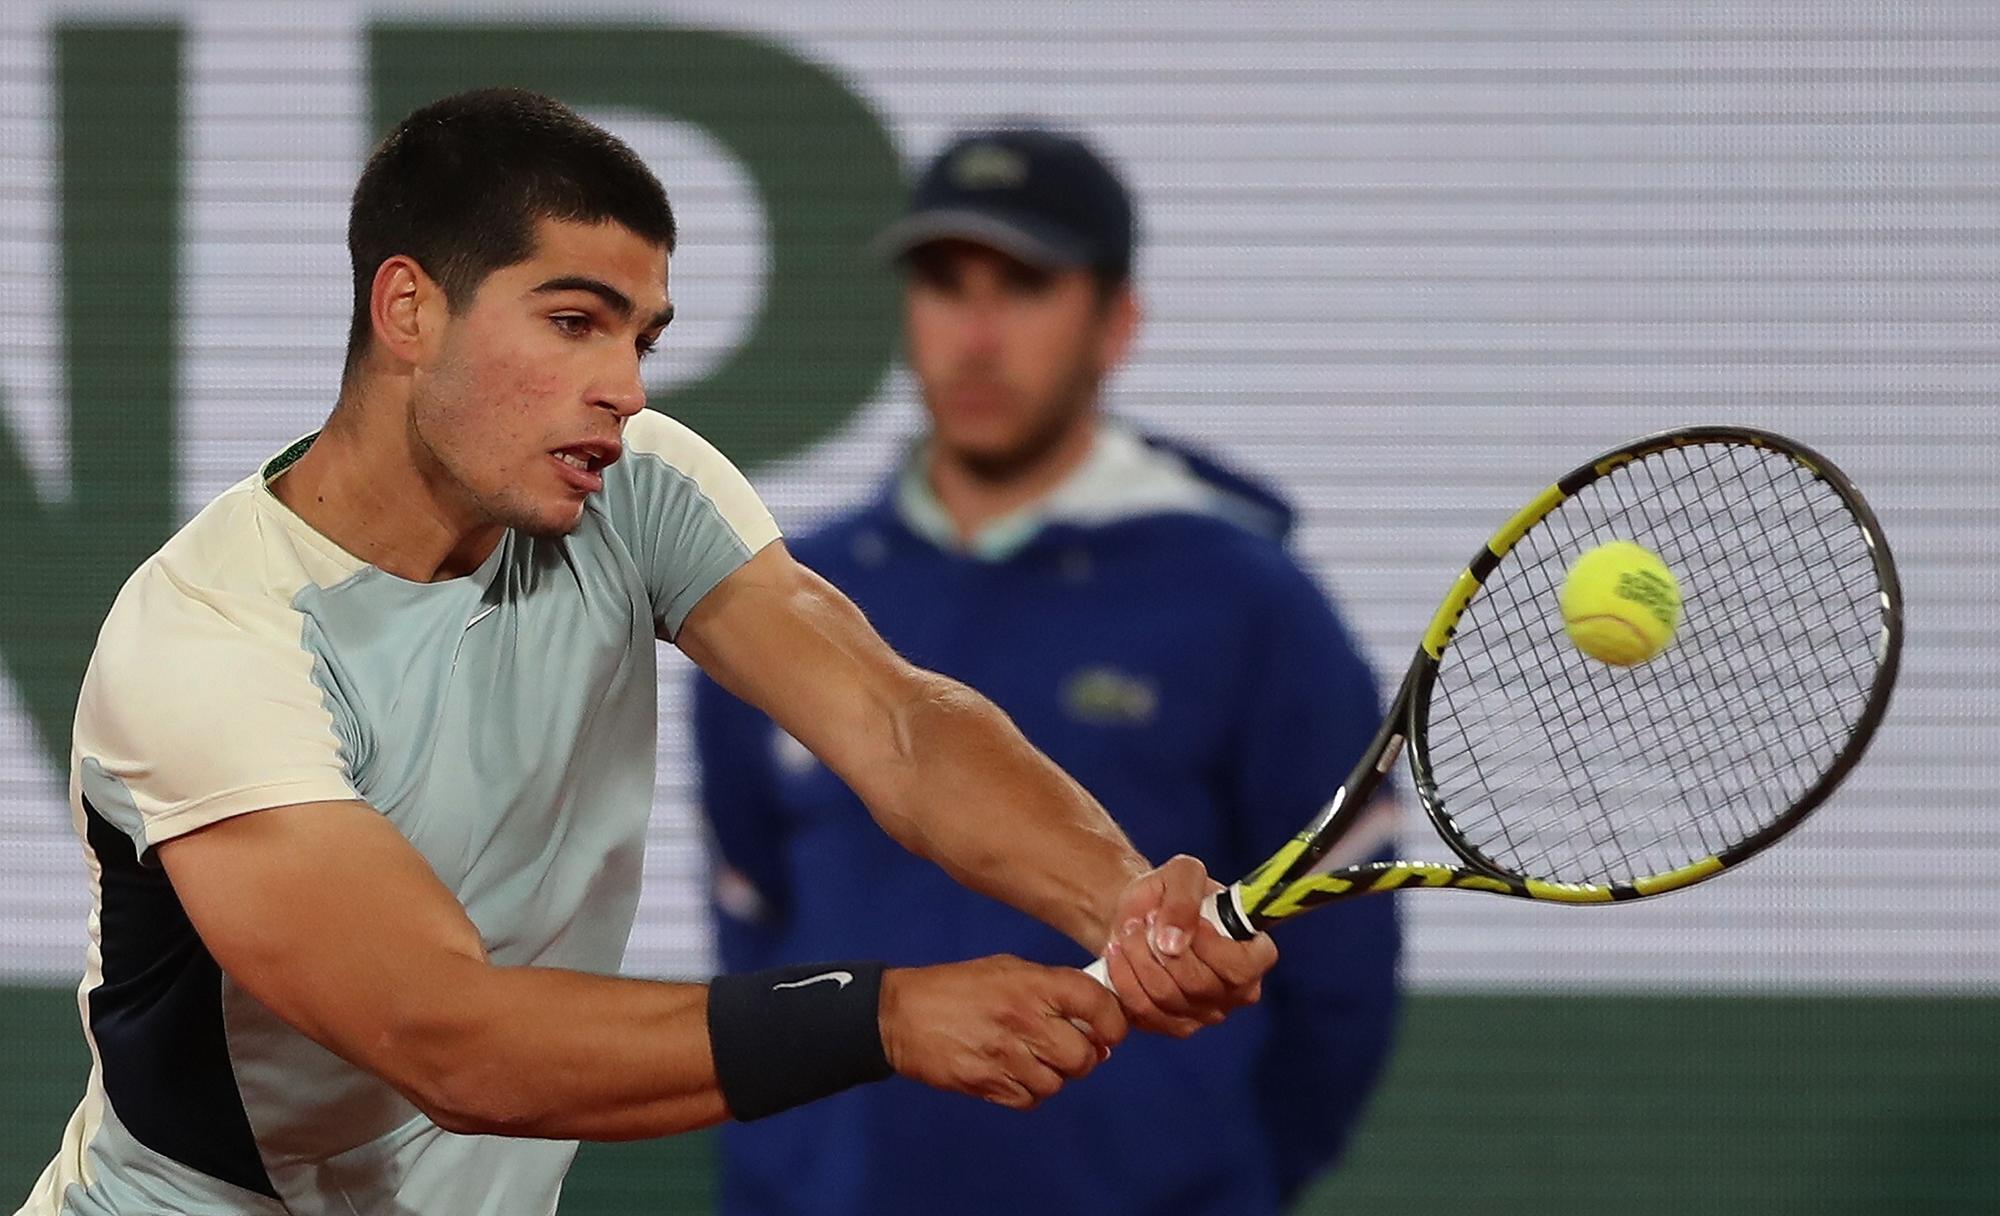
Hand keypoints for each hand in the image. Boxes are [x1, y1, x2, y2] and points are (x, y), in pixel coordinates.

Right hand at [878, 955, 1126, 1109]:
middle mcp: (1024, 1020)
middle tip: (1066, 1048)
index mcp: (1033, 984)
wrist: (902, 1014)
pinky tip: (1012, 1073)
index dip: (1114, 1023)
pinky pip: (1029, 1100)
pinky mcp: (986, 1084)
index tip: (1111, 1031)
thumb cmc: (959, 987)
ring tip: (1031, 1058)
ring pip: (1057, 1083)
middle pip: (1083, 1056)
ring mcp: (1005, 1055)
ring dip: (1052, 1076)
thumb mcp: (1008, 970)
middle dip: (1082, 1057)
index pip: (1097, 1005)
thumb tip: (1095, 1025)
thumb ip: (1053, 990)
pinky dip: (1027, 1092)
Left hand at [1099, 854, 1278, 1036]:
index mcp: (1255, 954)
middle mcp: (1238, 991)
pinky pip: (1145, 1011)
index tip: (1179, 918)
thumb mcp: (1181, 875)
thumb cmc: (1172, 893)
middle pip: (1199, 984)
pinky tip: (1117, 954)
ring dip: (1138, 960)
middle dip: (1160, 949)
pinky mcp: (1175, 1025)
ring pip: (1167, 997)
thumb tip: (1174, 941)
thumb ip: (1184, 899)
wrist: (1144, 915)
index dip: (1207, 945)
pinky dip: (1125, 979)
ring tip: (1126, 932)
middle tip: (1140, 922)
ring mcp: (1207, 1013)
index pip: (1242, 965)